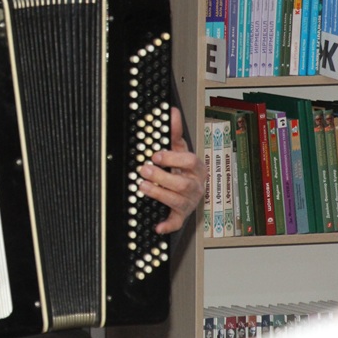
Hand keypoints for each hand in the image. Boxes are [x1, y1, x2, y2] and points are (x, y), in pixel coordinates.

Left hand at [139, 106, 206, 234]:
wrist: (193, 188)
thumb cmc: (184, 167)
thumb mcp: (179, 148)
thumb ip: (174, 132)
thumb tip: (171, 111)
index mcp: (196, 167)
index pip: (189, 162)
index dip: (172, 158)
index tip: (155, 154)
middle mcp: (195, 185)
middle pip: (182, 184)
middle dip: (162, 177)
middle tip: (144, 169)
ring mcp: (189, 201)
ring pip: (177, 200)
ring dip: (158, 194)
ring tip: (142, 186)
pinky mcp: (181, 214)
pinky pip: (176, 222)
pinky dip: (167, 225)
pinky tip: (157, 226)